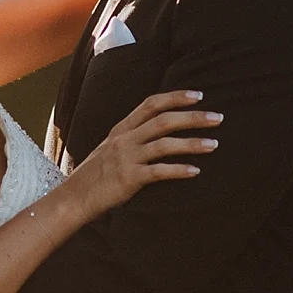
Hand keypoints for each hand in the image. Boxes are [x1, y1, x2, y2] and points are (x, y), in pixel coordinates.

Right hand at [64, 90, 221, 216]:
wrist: (75, 197)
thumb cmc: (96, 174)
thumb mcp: (111, 147)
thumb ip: (131, 136)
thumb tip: (157, 129)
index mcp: (122, 128)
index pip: (151, 105)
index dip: (175, 97)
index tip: (198, 95)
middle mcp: (125, 139)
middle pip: (164, 120)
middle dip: (193, 117)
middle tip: (218, 117)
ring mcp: (127, 158)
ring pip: (165, 144)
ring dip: (192, 143)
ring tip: (214, 144)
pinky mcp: (129, 178)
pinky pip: (159, 172)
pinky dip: (179, 170)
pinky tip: (196, 171)